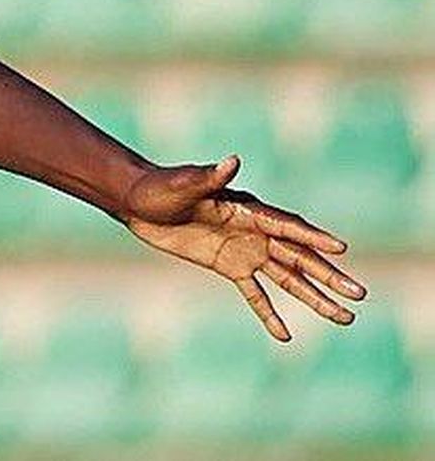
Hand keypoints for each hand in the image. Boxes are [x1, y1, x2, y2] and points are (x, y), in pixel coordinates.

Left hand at [121, 155, 366, 340]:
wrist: (138, 202)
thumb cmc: (161, 186)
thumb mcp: (184, 183)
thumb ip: (209, 177)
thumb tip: (231, 161)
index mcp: (248, 209)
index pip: (288, 227)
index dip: (313, 238)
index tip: (341, 250)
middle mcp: (254, 231)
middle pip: (298, 257)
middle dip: (328, 275)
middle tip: (359, 294)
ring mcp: (244, 250)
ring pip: (286, 278)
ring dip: (314, 297)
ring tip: (344, 318)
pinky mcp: (228, 266)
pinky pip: (254, 294)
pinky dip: (268, 313)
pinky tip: (285, 335)